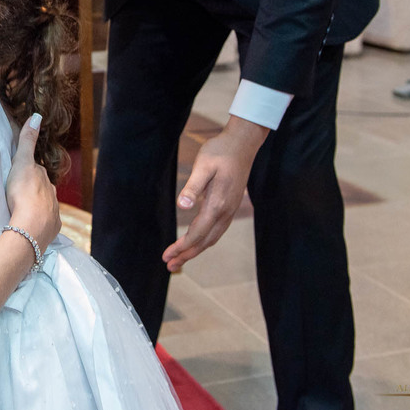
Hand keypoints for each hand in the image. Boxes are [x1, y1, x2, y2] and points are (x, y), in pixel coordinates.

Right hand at [5, 114, 60, 250]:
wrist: (30, 226)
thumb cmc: (23, 192)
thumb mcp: (22, 162)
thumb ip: (28, 141)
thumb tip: (37, 115)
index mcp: (44, 179)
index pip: (37, 173)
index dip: (29, 173)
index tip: (20, 176)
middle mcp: (52, 194)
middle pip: (43, 190)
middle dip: (35, 190)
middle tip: (20, 194)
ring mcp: (53, 213)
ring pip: (46, 207)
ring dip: (37, 207)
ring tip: (24, 212)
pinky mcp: (52, 229)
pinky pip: (46, 224)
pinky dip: (40, 223)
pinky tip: (32, 225)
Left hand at [161, 115, 268, 271]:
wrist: (243, 144)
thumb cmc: (220, 152)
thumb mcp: (203, 166)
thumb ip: (193, 187)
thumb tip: (183, 206)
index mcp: (217, 204)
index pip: (197, 234)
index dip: (182, 247)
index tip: (167, 256)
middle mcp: (226, 211)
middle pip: (205, 241)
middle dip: (187, 255)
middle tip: (170, 266)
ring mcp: (230, 210)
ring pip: (212, 238)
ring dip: (196, 250)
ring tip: (180, 259)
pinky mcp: (231, 206)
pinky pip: (217, 231)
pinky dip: (205, 241)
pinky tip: (197, 241)